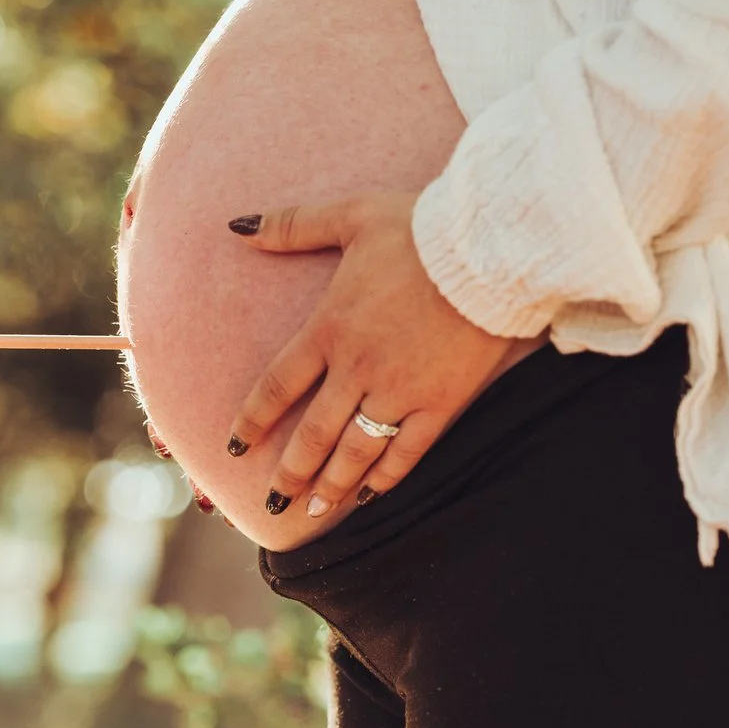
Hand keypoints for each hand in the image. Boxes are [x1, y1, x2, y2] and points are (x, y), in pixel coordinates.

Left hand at [227, 191, 516, 519]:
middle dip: (289, 472)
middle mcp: (357, 369)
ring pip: (355, 452)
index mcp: (329, 328)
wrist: (493, 246)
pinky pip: (407, 452)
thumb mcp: (350, 215)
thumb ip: (292, 225)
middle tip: (271, 502)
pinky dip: (386, 477)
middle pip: (312, 433)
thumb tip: (236, 226)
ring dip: (330, 486)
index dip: (252, 420)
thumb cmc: (421, 226)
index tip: (235, 446)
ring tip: (312, 512)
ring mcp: (400, 391)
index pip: (277, 385)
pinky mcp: (441, 403)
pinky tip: (370, 494)